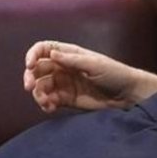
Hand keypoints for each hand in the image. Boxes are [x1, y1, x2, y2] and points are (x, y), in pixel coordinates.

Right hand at [22, 40, 156, 112]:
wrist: (128, 96)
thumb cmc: (115, 74)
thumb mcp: (95, 64)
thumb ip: (73, 60)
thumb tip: (51, 54)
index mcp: (69, 54)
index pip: (44, 50)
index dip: (33, 55)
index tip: (29, 65)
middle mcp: (63, 67)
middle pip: (37, 69)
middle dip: (30, 77)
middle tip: (29, 87)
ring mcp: (64, 84)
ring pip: (41, 86)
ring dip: (38, 94)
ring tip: (45, 102)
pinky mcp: (67, 99)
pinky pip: (50, 100)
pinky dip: (45, 104)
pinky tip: (50, 108)